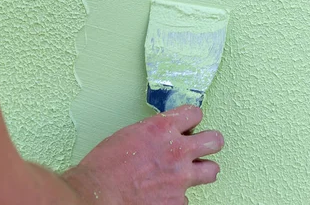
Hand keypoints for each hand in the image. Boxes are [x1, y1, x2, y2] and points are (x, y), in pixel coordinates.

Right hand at [62, 105, 223, 204]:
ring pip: (211, 171)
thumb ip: (154, 133)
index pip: (195, 113)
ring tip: (189, 172)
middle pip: (215, 140)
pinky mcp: (177, 202)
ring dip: (201, 170)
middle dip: (209, 142)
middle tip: (202, 147)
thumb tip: (162, 136)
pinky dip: (177, 196)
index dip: (192, 119)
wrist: (94, 197)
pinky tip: (163, 194)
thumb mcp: (128, 135)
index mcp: (162, 129)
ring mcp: (181, 178)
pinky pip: (186, 197)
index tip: (190, 124)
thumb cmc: (101, 169)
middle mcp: (177, 151)